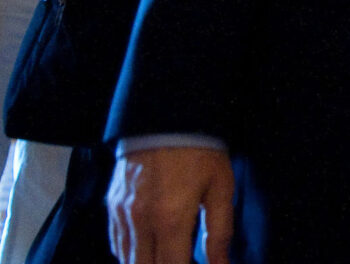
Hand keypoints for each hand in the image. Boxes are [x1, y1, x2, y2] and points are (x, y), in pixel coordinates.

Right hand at [106, 146, 233, 263]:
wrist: (168, 116)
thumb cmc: (200, 151)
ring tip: (168, 256)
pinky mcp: (112, 205)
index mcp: (171, 220)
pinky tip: (149, 250)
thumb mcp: (221, 188)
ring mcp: (122, 214)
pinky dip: (130, 254)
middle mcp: (140, 222)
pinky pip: (116, 243)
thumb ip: (219, 232)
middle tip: (180, 259)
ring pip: (127, 260)